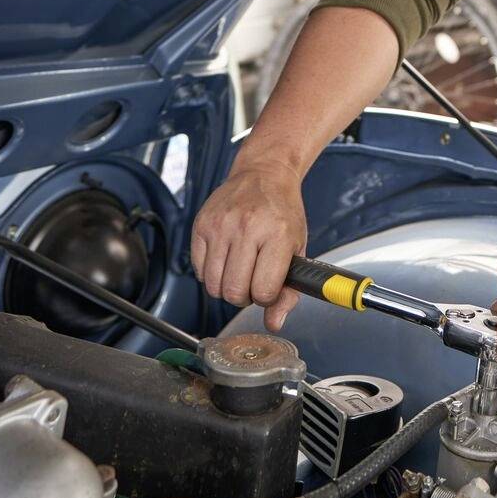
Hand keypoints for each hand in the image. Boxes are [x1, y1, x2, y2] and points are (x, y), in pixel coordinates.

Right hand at [190, 156, 307, 330]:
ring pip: (213, 286)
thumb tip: (274, 323)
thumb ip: (289, 291)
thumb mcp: (297, 248)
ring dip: (226, 287)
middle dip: (243, 296)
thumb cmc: (282, 211)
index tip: (268, 287)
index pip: (264, 292)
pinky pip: (199, 271)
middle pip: (234, 292)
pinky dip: (211, 273)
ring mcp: (221, 225)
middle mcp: (247, 228)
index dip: (266, 298)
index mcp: (277, 235)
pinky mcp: (201, 224)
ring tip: (239, 270)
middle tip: (252, 280)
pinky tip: (225, 258)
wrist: (264, 173)